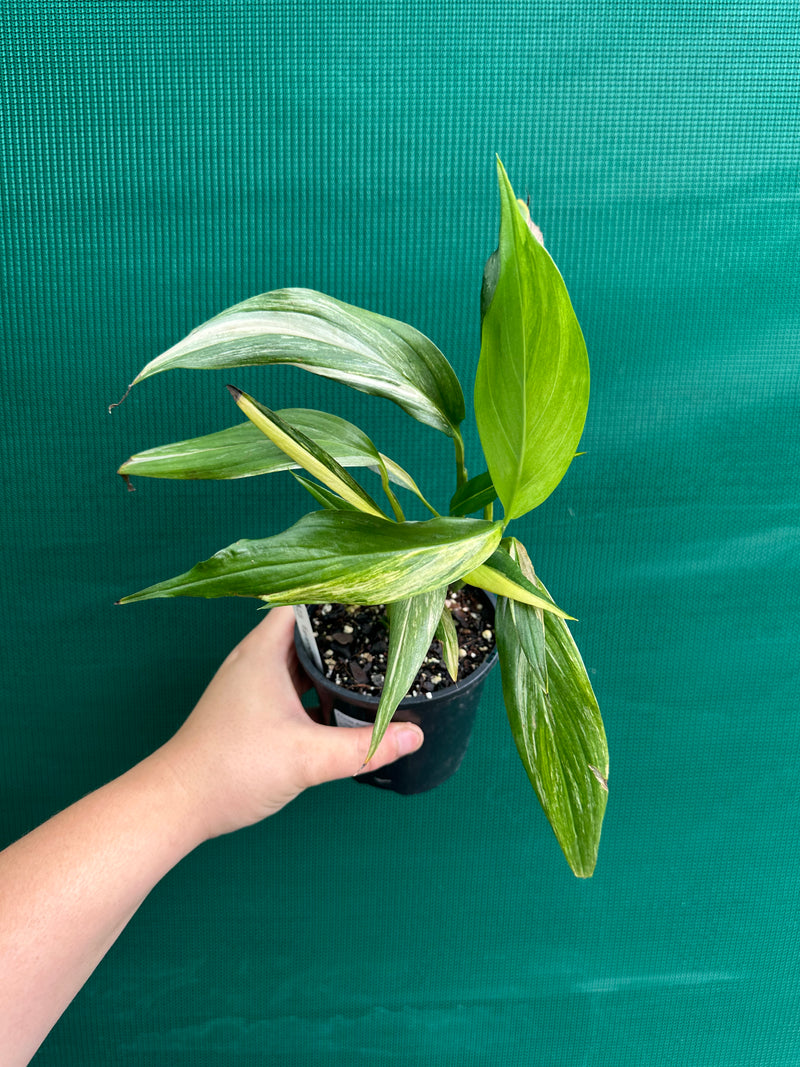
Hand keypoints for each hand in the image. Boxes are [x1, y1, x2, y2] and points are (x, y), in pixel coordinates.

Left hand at [159, 606, 423, 838]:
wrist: (178, 804)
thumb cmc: (233, 768)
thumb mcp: (308, 758)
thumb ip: (364, 747)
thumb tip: (415, 735)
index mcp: (263, 652)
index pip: (304, 602)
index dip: (339, 595)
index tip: (377, 597)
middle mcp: (254, 660)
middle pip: (305, 629)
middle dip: (343, 629)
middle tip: (386, 630)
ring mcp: (250, 684)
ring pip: (298, 659)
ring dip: (329, 660)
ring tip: (373, 660)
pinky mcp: (249, 708)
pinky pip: (290, 683)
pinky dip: (315, 685)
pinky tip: (341, 701)